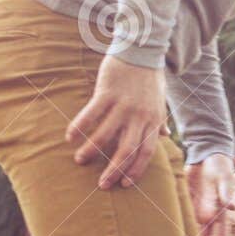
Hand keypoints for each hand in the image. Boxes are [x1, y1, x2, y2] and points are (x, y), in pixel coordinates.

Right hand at [67, 55, 167, 188]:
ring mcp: (123, 104)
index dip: (135, 170)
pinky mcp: (107, 92)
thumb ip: (159, 121)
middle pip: (127, 150)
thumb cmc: (150, 78)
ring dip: (92, 150)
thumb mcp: (160, 101)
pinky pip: (92, 113)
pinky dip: (80, 126)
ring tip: (80, 161)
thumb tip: (164, 136)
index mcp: (153, 120)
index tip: (123, 184)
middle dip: (114, 170)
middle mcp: (140, 116)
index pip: (146, 152)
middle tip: (102, 185)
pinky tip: (70, 137)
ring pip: (106, 134)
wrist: (142, 50)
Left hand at [188, 153, 234, 235]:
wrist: (206, 155)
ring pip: (191, 234)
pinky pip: (180, 220)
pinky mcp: (186, 204)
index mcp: (219, 213)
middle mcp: (208, 216)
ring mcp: (197, 211)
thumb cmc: (219, 166)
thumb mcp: (223, 177)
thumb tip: (231, 207)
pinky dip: (175, 229)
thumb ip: (225, 192)